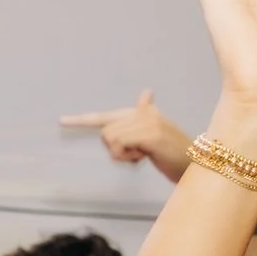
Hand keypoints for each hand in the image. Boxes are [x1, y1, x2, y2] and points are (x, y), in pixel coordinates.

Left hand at [60, 91, 194, 180]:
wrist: (196, 163)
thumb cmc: (171, 153)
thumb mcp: (152, 137)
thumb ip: (139, 122)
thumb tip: (146, 92)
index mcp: (141, 111)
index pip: (104, 116)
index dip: (81, 120)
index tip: (60, 121)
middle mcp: (143, 112)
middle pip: (104, 134)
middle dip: (115, 150)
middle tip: (137, 154)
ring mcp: (148, 121)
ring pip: (110, 140)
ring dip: (121, 156)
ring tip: (143, 155)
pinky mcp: (150, 134)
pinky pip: (119, 146)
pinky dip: (126, 157)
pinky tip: (144, 157)